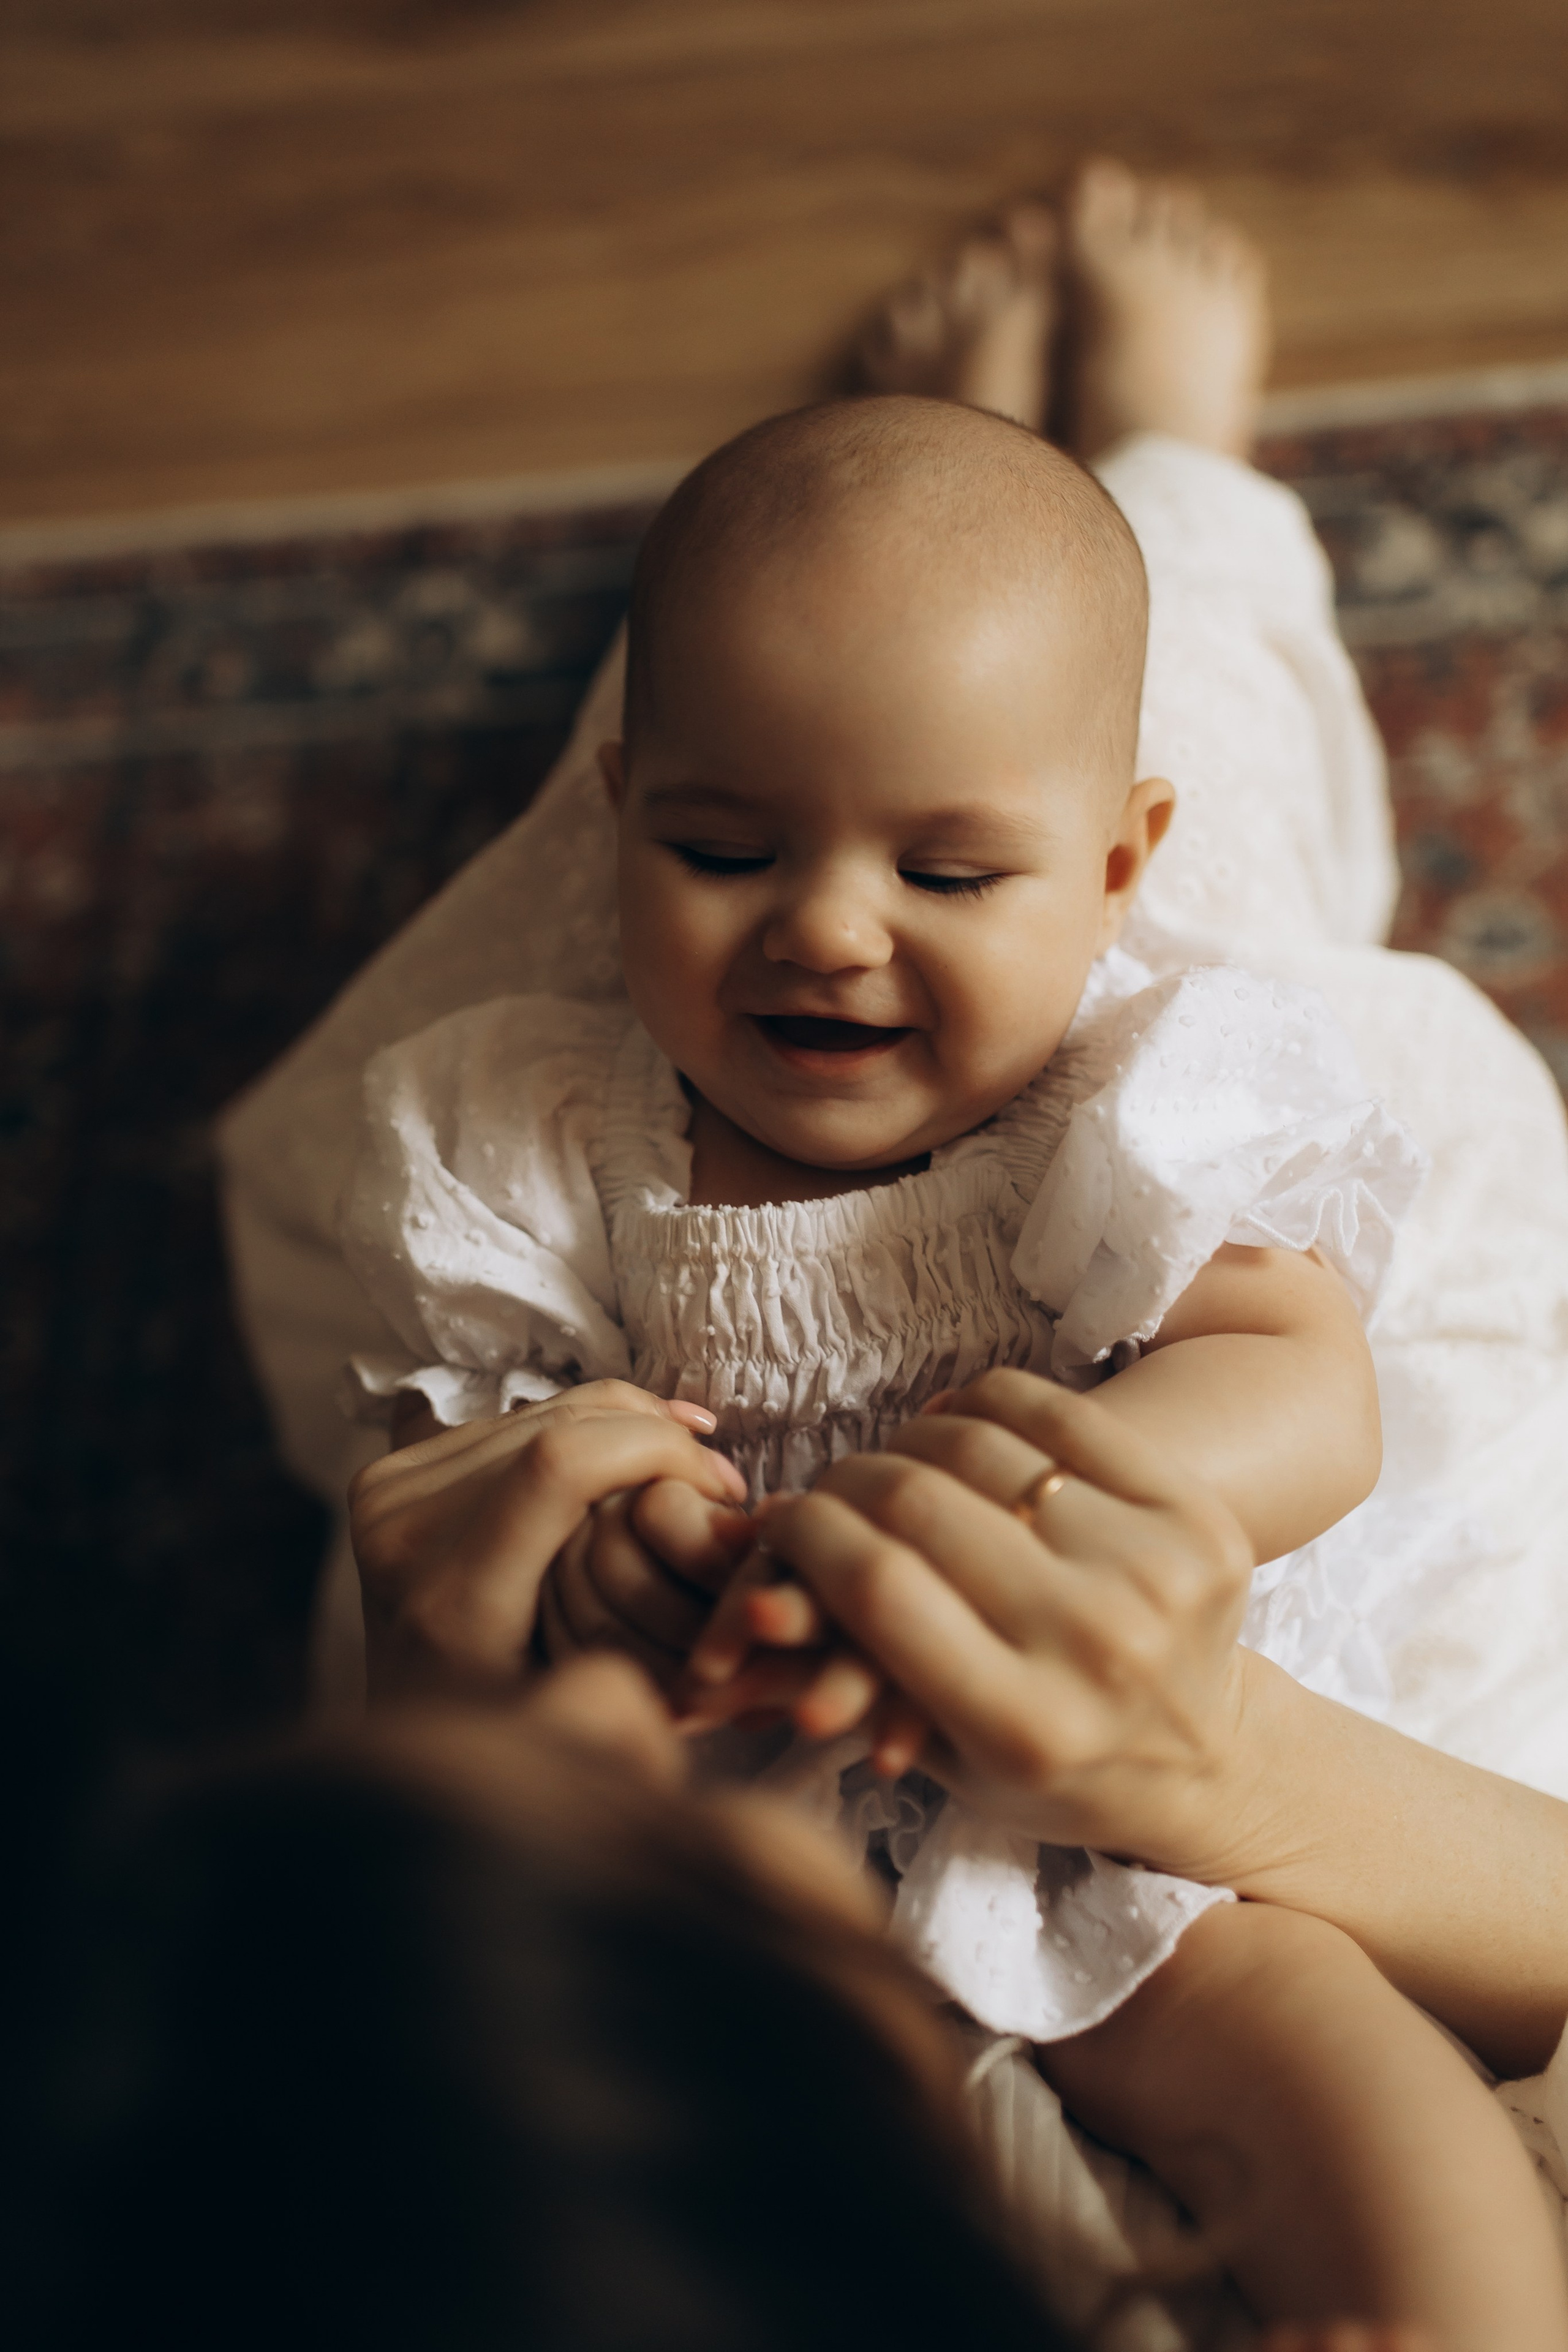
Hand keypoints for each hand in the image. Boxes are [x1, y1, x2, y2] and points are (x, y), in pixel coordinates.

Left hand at [350, 1382, 747, 1699]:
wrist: (406, 1735)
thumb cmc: (510, 1734)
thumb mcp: (586, 1707)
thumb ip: (637, 1648)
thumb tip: (728, 1545)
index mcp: (452, 1602)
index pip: (558, 1465)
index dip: (652, 1450)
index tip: (720, 1485)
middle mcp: (403, 1534)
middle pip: (553, 1425)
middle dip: (654, 1434)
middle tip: (719, 1475)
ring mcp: (388, 1496)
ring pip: (538, 1410)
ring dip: (625, 1423)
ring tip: (684, 1460)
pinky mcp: (388, 1477)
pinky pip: (508, 1420)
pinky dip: (581, 1424)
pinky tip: (630, 1452)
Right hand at [695, 1370, 1253, 1868]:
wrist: (1204, 1762)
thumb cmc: (1046, 1770)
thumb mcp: (938, 1754)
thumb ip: (845, 1671)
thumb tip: (728, 1618)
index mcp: (1025, 1726)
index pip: (878, 1585)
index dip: (808, 1535)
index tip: (782, 1523)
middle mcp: (1099, 1647)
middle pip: (921, 1506)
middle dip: (848, 1483)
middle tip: (828, 1490)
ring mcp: (1157, 1575)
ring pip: (984, 1449)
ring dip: (913, 1440)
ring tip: (891, 1463)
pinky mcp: (1199, 1521)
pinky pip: (1062, 1417)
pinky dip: (989, 1405)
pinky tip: (957, 1421)